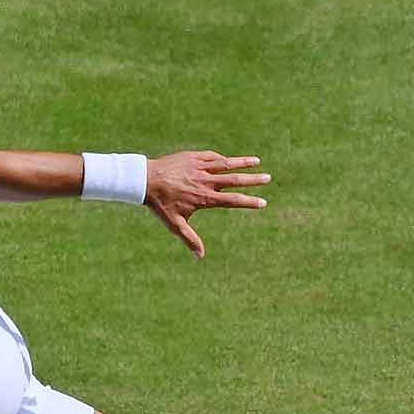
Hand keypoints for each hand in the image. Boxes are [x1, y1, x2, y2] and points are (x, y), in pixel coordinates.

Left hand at [143, 150, 269, 258]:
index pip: (232, 201)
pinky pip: (212, 157)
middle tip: (268, 178)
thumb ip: (190, 239)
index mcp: (204, 198)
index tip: (263, 203)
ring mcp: (200, 167)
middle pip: (235, 180)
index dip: (249, 202)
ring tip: (257, 162)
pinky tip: (229, 160)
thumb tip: (200, 257)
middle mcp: (205, 181)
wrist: (145, 180)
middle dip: (253, 179)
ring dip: (243, 162)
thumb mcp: (175, 224)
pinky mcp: (193, 157)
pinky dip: (222, 159)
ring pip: (226, 164)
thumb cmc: (160, 204)